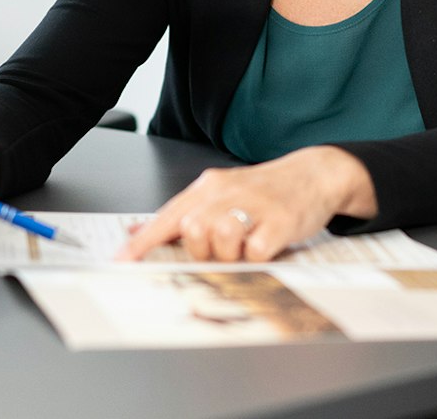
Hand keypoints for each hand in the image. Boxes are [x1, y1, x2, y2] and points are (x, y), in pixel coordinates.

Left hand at [117, 145, 377, 262]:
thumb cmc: (265, 190)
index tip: (122, 262)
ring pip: (222, 242)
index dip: (143, 242)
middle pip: (194, 230)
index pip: (169, 215)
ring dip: (233, 253)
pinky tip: (267, 243)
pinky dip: (258, 258)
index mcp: (210, 185)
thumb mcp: (223, 192)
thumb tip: (139, 231)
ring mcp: (256, 205)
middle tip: (223, 247)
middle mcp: (229, 191)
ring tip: (248, 242)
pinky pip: (255, 254)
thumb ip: (185, 213)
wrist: (315, 173)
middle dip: (204, 249)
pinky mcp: (280, 222)